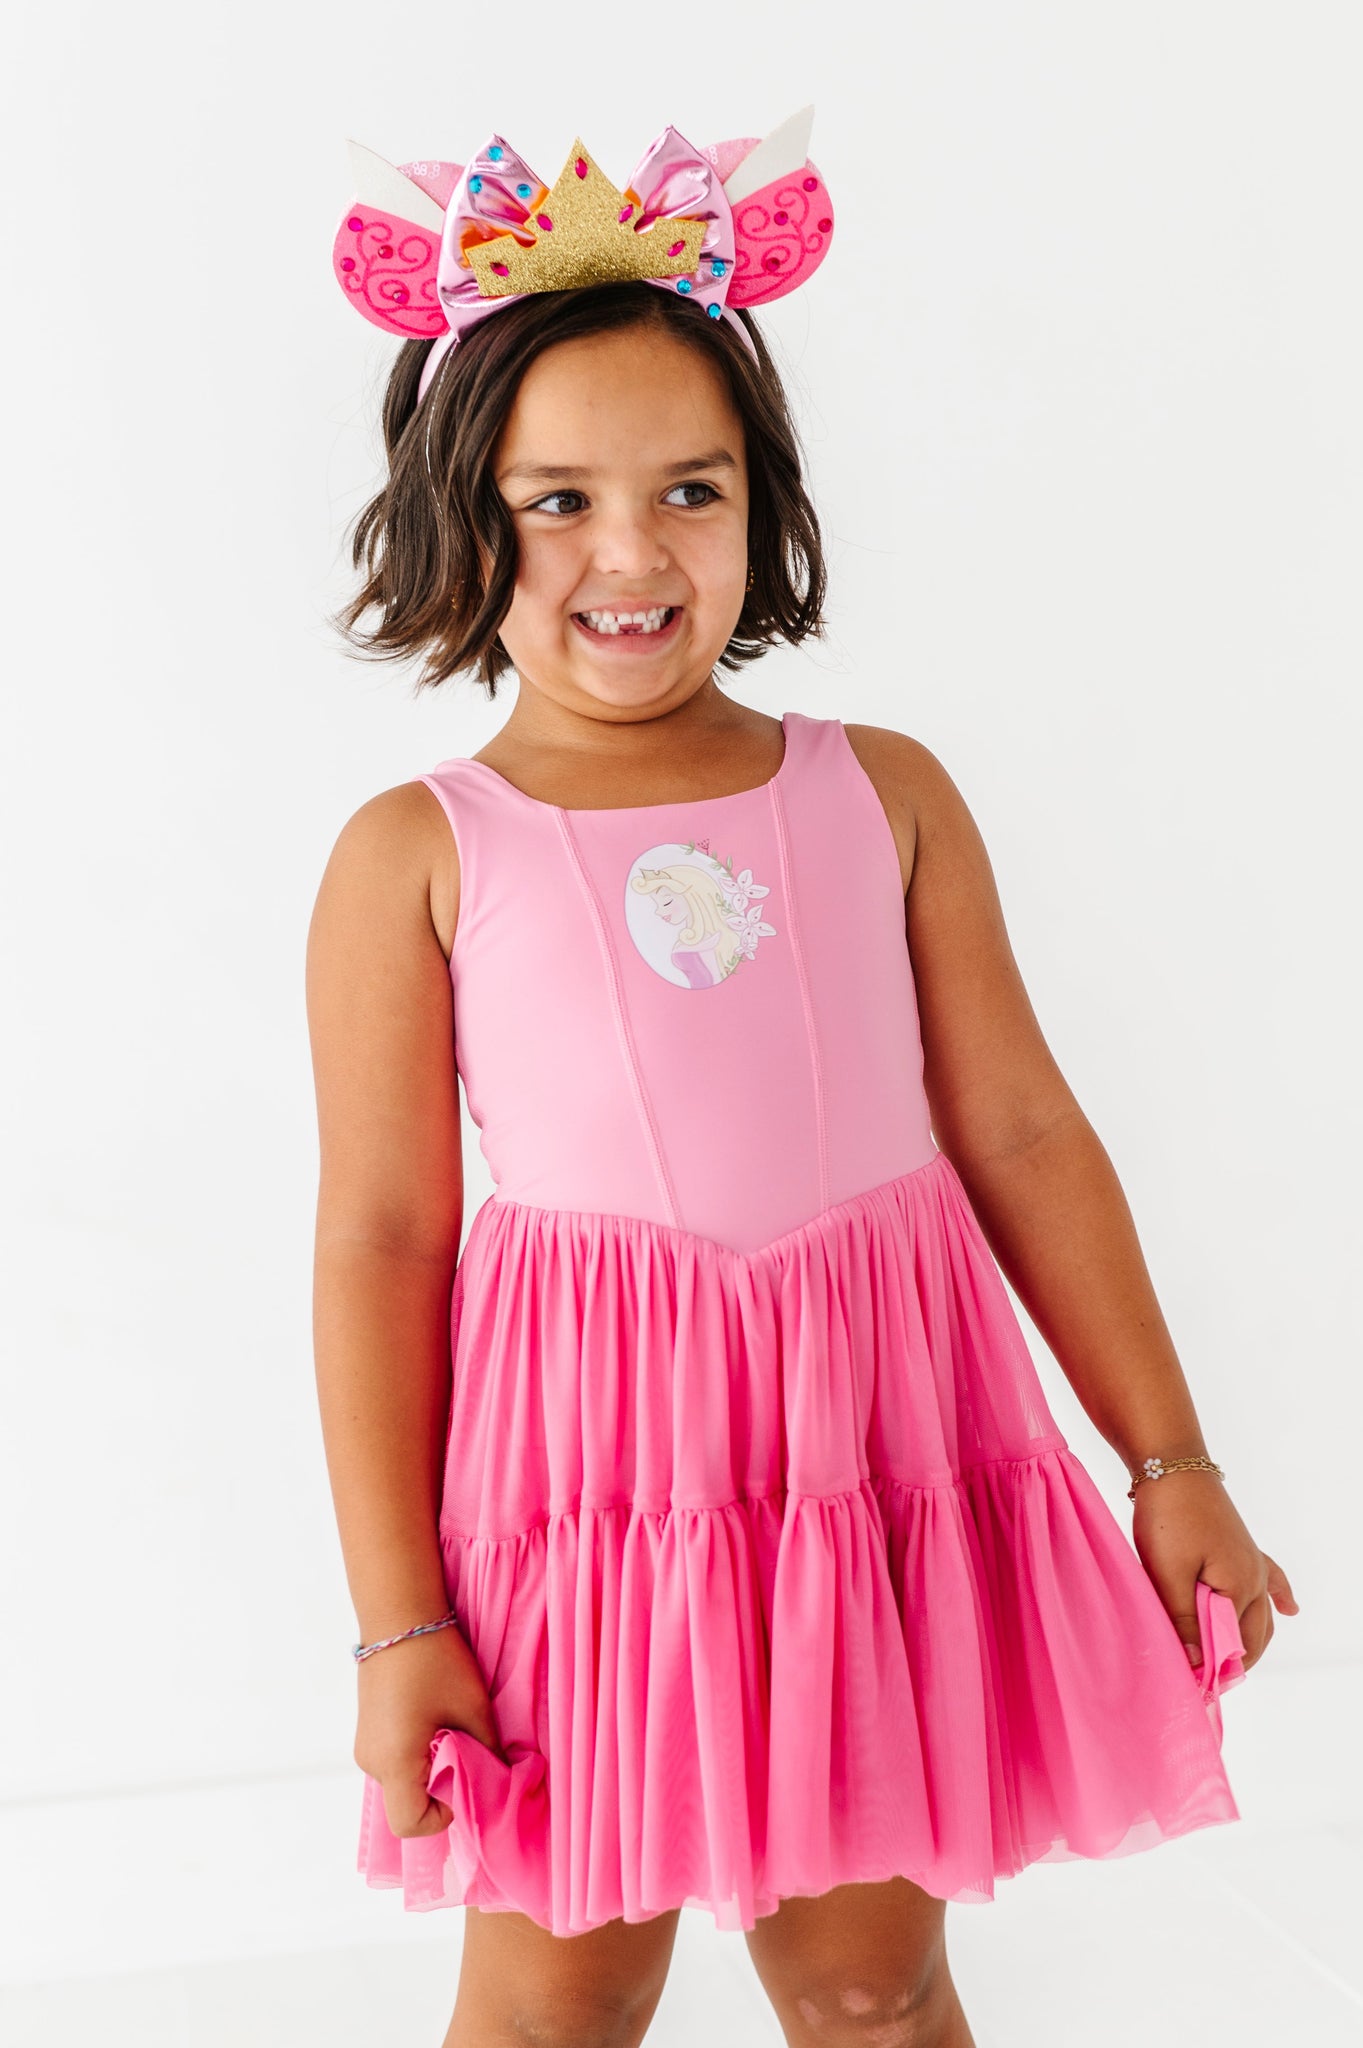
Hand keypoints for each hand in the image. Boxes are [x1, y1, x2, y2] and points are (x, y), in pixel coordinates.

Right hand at [353, 1621, 502, 1837]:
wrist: (399, 1615)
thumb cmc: (436, 1661)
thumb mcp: (473, 1708)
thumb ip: (489, 1751)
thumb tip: (505, 1777)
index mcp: (394, 1762)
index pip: (409, 1824)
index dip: (441, 1817)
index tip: (464, 1784)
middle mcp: (372, 1762)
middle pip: (407, 1803)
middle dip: (440, 1789)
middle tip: (467, 1753)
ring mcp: (365, 1745)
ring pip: (401, 1781)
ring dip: (429, 1769)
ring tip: (451, 1730)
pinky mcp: (367, 1729)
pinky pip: (394, 1760)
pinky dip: (416, 1754)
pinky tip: (434, 1719)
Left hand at [1131, 1472, 1298, 1674]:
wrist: (1172, 1467)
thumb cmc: (1169, 1519)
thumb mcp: (1168, 1574)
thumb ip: (1184, 1620)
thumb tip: (1198, 1663)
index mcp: (1240, 1589)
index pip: (1235, 1647)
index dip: (1216, 1670)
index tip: (1195, 1687)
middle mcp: (1255, 1578)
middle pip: (1252, 1634)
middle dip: (1233, 1660)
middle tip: (1205, 1680)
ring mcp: (1253, 1561)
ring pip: (1260, 1613)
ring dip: (1249, 1638)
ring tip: (1234, 1665)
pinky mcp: (1243, 1546)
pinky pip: (1271, 1578)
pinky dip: (1281, 1595)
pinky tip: (1291, 1609)